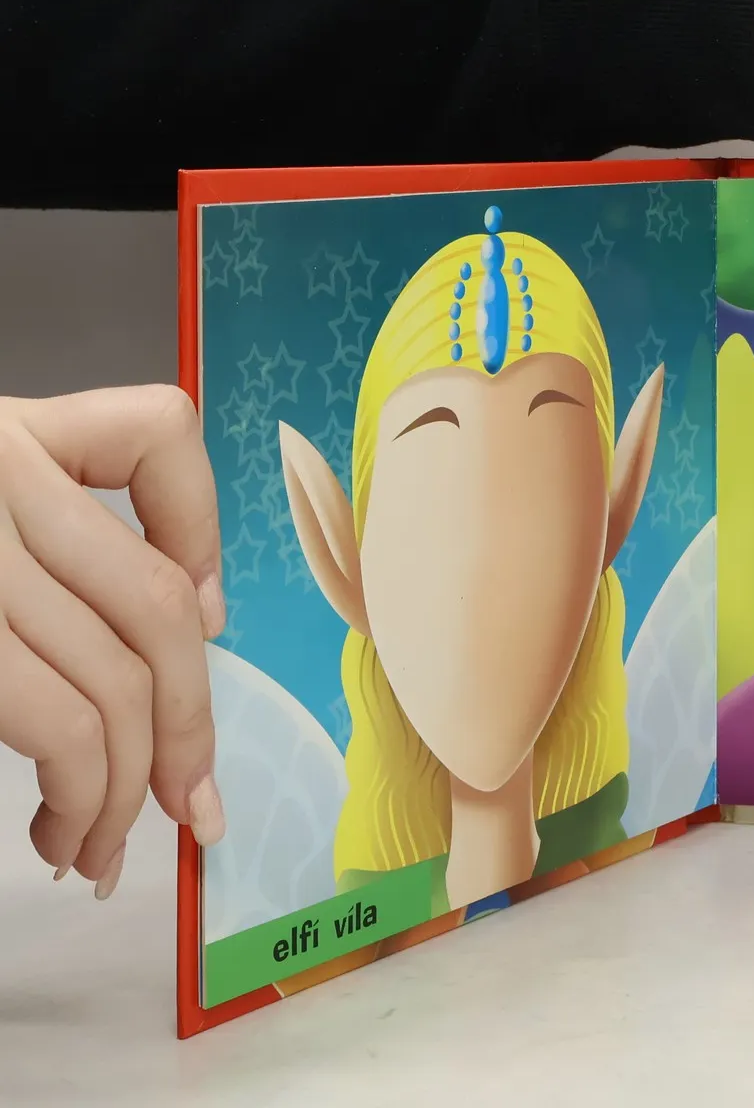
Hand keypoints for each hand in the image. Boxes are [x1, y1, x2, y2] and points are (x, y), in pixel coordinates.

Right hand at [0, 387, 225, 896]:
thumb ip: (38, 539)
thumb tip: (189, 618)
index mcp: (2, 430)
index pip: (154, 431)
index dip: (202, 533)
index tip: (209, 620)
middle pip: (155, 599)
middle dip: (189, 720)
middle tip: (192, 804)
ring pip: (117, 674)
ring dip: (128, 785)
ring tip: (102, 846)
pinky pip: (58, 718)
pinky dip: (83, 791)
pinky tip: (58, 830)